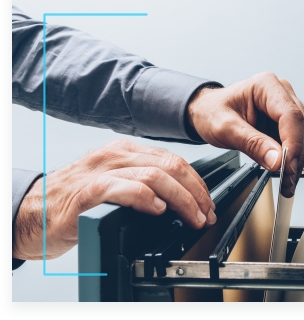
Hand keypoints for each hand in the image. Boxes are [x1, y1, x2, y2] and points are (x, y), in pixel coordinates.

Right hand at [12, 139, 215, 260]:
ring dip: (181, 199)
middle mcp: (115, 155)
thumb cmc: (75, 202)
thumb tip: (180, 200)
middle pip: (171, 165)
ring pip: (155, 175)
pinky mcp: (88, 191)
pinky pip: (125, 188)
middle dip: (196, 192)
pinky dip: (147, 198)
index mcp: (125, 151)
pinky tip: (158, 210)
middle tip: (206, 213)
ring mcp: (101, 171)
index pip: (174, 160)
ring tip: (191, 217)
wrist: (32, 212)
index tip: (207, 203)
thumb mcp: (115, 184)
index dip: (197, 182)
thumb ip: (143, 184)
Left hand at [188, 72, 303, 197]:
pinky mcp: (285, 123)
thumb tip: (277, 160)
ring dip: (297, 161)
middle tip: (287, 179)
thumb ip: (252, 143)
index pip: (290, 115)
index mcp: (266, 86)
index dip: (293, 142)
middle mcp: (281, 93)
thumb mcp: (225, 128)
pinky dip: (292, 161)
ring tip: (287, 181)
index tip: (287, 165)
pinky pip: (296, 143)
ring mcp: (285, 108)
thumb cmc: (212, 111)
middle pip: (301, 126)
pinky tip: (286, 175)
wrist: (206, 112)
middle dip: (296, 156)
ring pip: (303, 136)